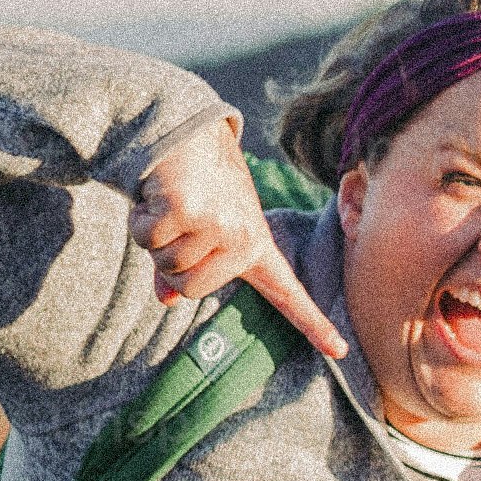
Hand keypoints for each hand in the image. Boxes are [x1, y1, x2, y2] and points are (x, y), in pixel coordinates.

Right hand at [129, 116, 354, 369]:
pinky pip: (148, 239)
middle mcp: (245, 239)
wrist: (184, 129)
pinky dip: (140, 219)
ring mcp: (220, 224)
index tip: (340, 350)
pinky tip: (156, 195)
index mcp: (255, 247)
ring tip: (170, 203)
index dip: (312, 324)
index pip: (287, 294)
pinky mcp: (189, 210)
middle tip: (176, 223)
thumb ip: (186, 268)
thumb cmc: (194, 185)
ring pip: (166, 264)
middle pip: (189, 289)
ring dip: (154, 235)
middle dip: (167, 262)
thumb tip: (165, 299)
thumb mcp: (200, 229)